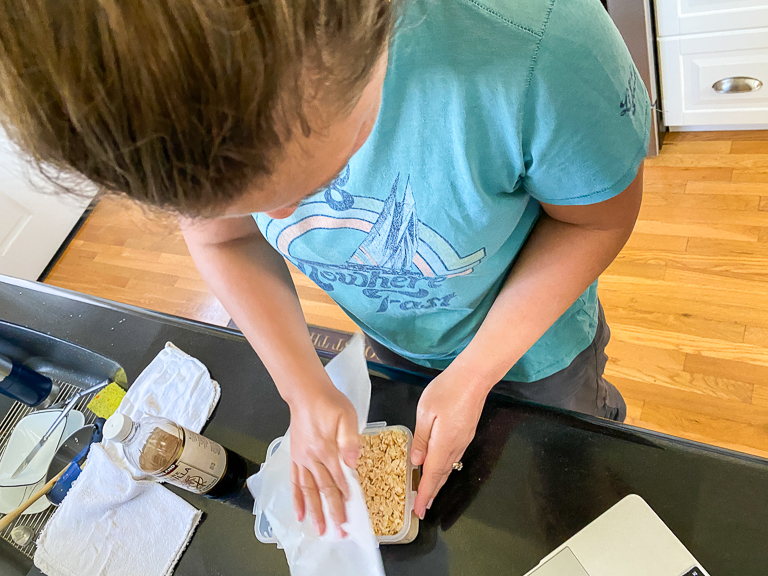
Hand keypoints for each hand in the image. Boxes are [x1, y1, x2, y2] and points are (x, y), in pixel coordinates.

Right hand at [288, 385, 360, 536]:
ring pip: (308, 490)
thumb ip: (350, 439)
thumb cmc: (330, 402)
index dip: (344, 498)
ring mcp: (302, 459)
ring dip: (314, 511)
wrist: (306, 392)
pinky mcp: (296, 457)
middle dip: (331, 512)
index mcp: (326, 449)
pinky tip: (299, 514)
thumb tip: (352, 462)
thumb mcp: (347, 415)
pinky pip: (295, 482)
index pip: (338, 479)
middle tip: (339, 532)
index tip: (351, 516)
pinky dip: (297, 499)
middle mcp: (312, 458)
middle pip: (323, 490)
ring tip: (318, 530)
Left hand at [411, 366, 487, 518]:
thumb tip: (416, 460)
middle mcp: (456, 446)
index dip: (424, 494)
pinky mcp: (466, 433)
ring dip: (437, 482)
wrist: (474, 377)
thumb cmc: (448, 390)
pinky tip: (438, 468)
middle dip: (431, 493)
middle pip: (442, 475)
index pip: (432, 475)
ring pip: (448, 467)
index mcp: (443, 444)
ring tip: (428, 493)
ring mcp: (463, 440)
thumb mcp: (426, 412)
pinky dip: (444, 468)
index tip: (419, 510)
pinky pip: (453, 457)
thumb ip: (421, 438)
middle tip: (422, 508)